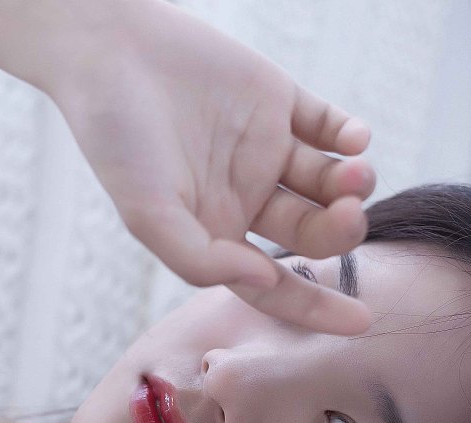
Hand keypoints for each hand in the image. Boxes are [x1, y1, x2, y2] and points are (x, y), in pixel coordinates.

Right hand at [46, 0, 377, 335]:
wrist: (109, 52)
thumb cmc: (116, 137)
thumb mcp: (147, 213)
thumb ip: (199, 260)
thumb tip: (263, 280)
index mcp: (214, 232)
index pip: (273, 285)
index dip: (316, 307)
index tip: (362, 321)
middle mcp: (245, 196)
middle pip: (313, 233)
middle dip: (340, 233)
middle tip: (350, 216)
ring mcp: (265, 147)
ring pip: (330, 182)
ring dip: (354, 185)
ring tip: (355, 174)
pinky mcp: (277, 100)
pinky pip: (329, 125)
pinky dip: (351, 135)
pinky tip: (353, 141)